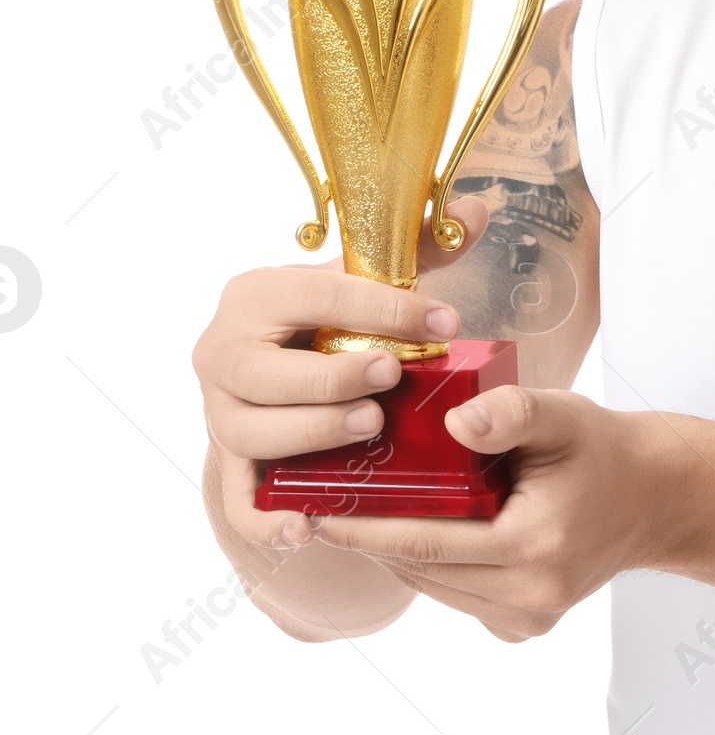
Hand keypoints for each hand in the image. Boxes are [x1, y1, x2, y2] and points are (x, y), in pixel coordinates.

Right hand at [192, 200, 489, 556]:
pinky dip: (265, 515)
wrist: (281, 361)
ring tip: (371, 426)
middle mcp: (222, 352)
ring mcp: (218, 413)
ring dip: (310, 434)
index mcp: (255, 293)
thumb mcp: (368, 278)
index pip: (317, 294)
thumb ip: (421, 248)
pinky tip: (308, 523)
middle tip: (393, 374)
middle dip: (330, 375)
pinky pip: (236, 499)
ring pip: (250, 433)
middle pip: (263, 373)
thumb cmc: (331, 316)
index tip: (446, 320)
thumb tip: (477, 211)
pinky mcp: (228, 463)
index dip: (383, 307)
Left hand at [310, 385, 685, 640]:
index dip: (361, 528)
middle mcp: (529, 595)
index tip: (313, 511)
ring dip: (397, 553)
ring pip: (434, 586)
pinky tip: (417, 530)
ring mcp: (528, 617)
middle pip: (421, 569)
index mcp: (533, 545)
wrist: (658, 497)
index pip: (423, 541)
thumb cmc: (605, 449)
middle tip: (317, 507)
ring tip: (357, 515)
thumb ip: (510, 414)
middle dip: (368, 539)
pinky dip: (433, 565)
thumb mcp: (563, 415)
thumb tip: (454, 424)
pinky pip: (458, 595)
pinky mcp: (525, 625)